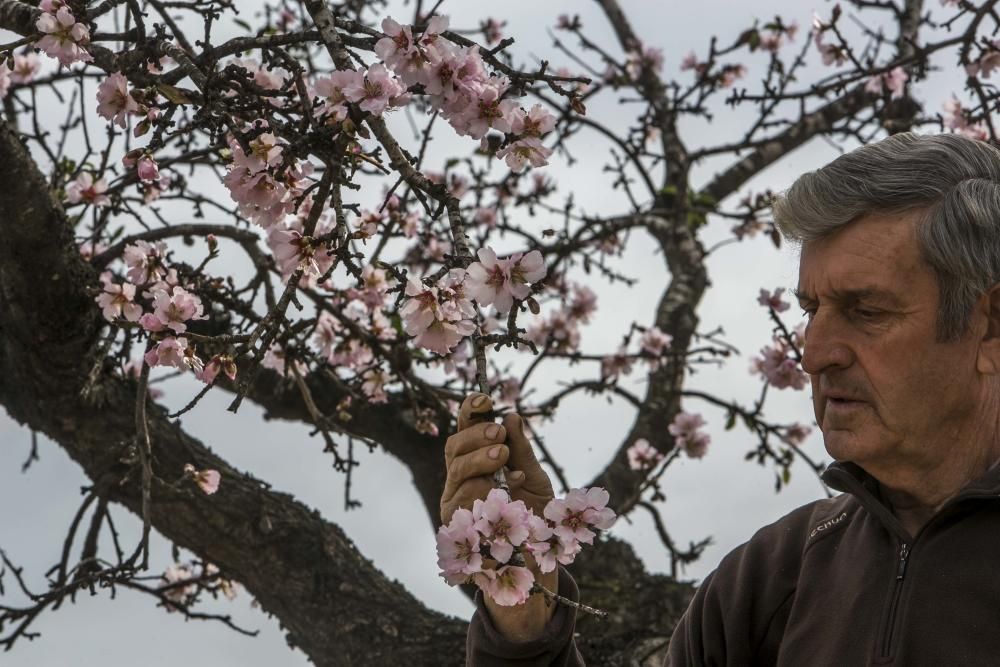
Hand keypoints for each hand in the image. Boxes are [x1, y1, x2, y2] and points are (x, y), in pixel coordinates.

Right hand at [440, 392, 557, 641]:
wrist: (536, 562)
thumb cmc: (535, 518)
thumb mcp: (535, 478)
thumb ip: (521, 449)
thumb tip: (512, 415)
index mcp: (477, 463)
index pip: (466, 431)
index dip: (470, 412)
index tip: (483, 398)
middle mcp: (461, 480)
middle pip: (454, 447)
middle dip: (475, 435)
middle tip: (498, 433)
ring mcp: (454, 501)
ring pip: (456, 470)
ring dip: (479, 459)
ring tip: (502, 458)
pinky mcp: (454, 524)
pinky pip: (462, 498)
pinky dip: (482, 490)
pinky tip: (501, 491)